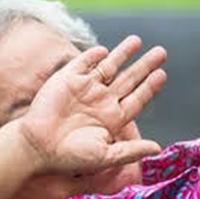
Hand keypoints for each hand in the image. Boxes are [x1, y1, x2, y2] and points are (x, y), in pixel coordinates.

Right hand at [18, 35, 166, 175]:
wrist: (37, 147)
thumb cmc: (70, 157)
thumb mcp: (105, 156)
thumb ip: (131, 151)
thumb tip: (158, 148)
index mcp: (113, 118)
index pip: (137, 98)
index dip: (150, 86)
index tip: (162, 74)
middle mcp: (102, 101)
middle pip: (129, 79)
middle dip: (145, 65)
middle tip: (162, 52)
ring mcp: (85, 89)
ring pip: (110, 67)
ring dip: (123, 53)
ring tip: (137, 41)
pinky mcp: (67, 80)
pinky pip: (84, 63)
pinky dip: (94, 55)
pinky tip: (105, 50)